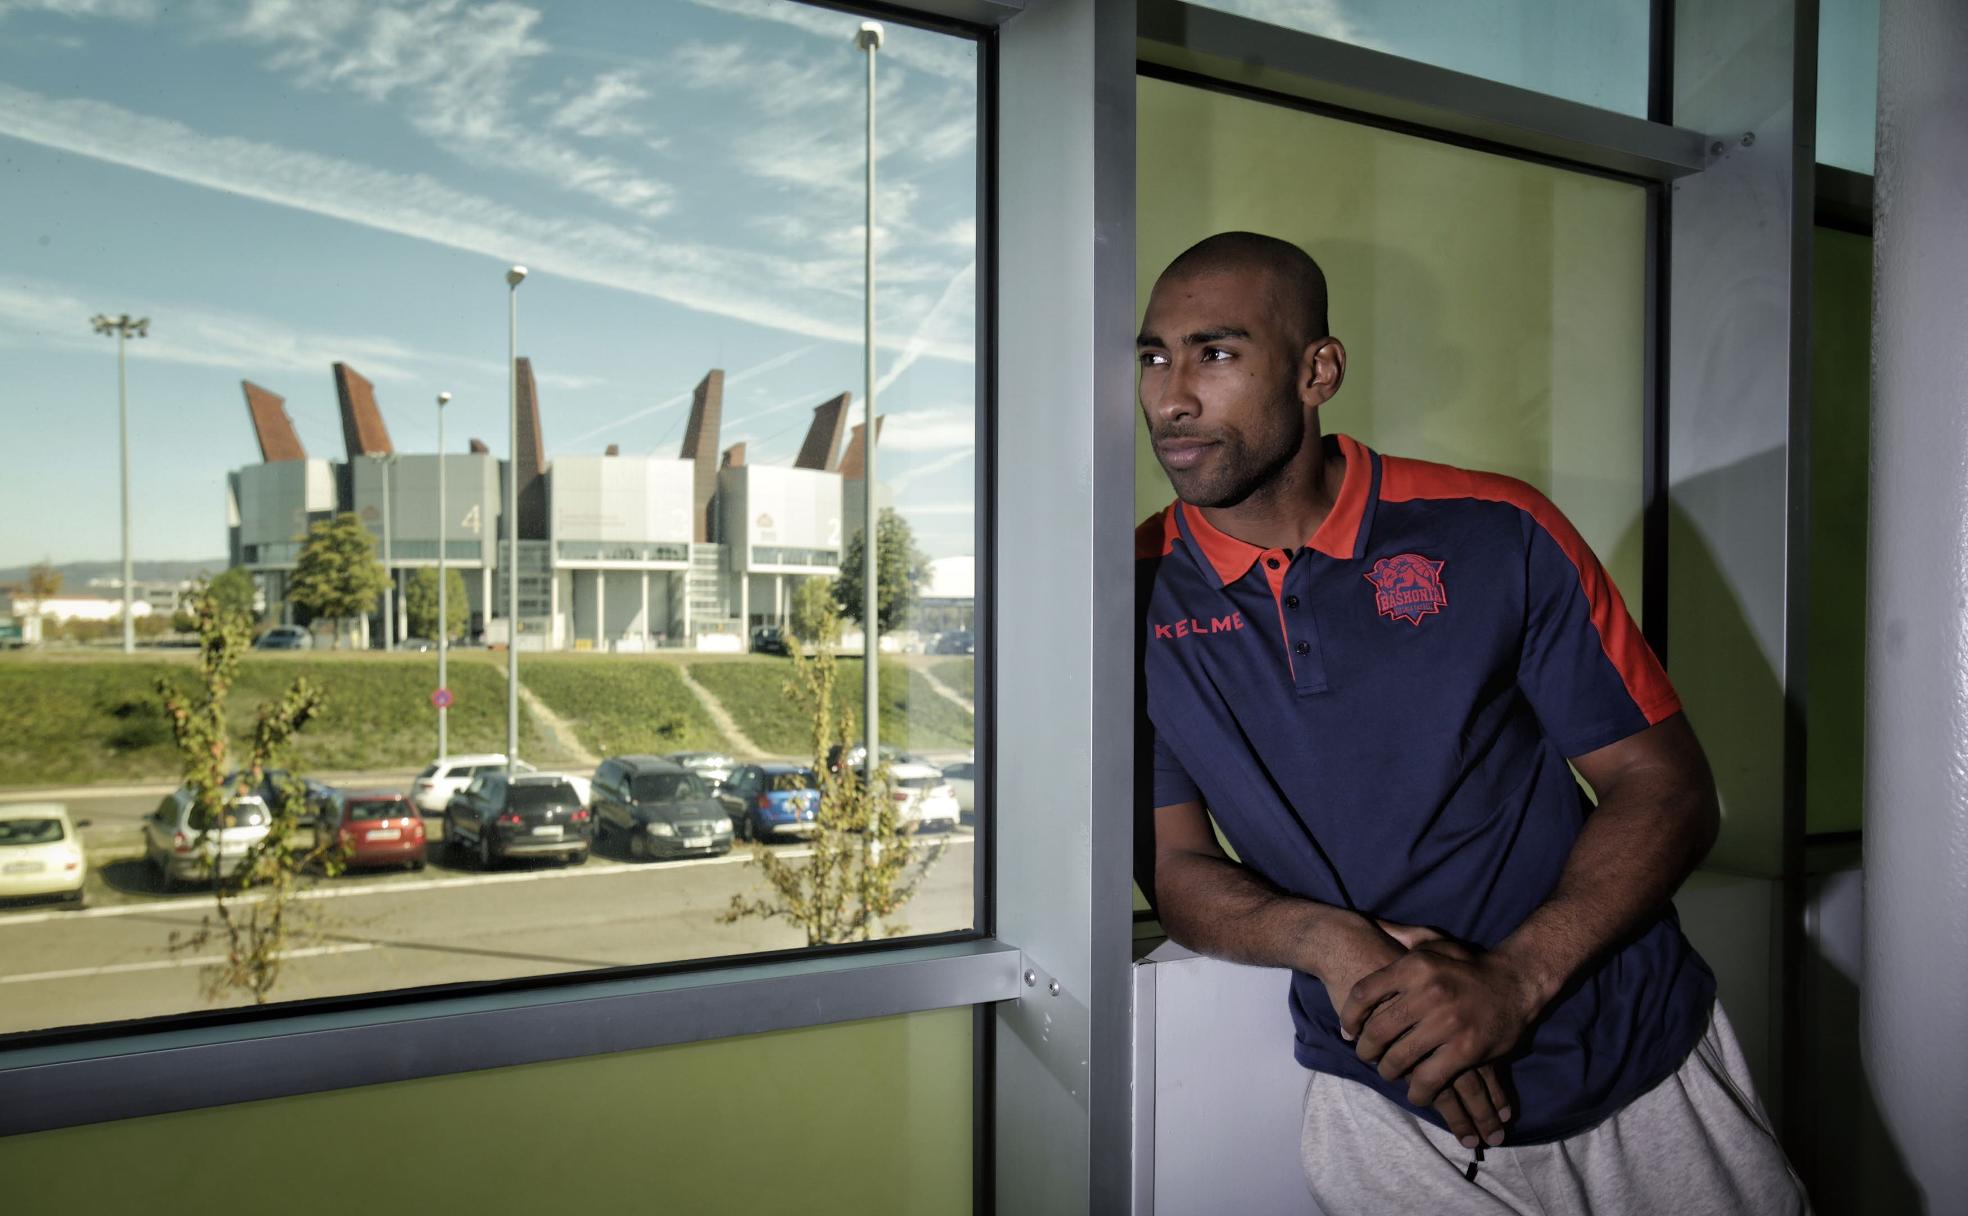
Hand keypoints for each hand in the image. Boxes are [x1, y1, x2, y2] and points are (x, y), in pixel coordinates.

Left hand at [1339, 934, 1543, 1117]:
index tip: (1348, 1031)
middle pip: (1378, 1030)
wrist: (1518, 983)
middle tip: (1366, 1056)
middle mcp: (1428, 992)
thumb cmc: (1469, 966)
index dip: (1349, 1016)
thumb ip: (1403, 937)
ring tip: (1389, 1073)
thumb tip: (1371, 928)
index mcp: (1415, 966)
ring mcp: (1447, 1023)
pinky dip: (1417, 1092)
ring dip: (1389, 1072)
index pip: (1365, 993)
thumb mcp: (1435, 943)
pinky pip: (1428, 1079)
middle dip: (1366, 1050)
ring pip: (1399, 1059)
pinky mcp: (1466, 1050)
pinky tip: (1416, 1092)